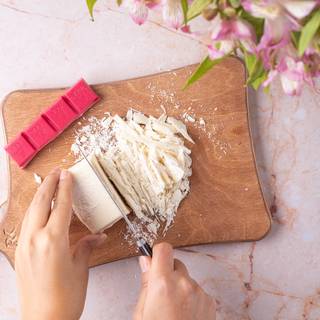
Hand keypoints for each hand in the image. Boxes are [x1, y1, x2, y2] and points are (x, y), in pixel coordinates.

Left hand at [15, 168, 105, 319]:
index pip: (61, 206)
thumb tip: (98, 237)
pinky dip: (34, 211)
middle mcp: (35, 240)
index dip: (65, 188)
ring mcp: (25, 246)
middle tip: (56, 172)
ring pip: (31, 212)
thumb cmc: (64, 298)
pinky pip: (26, 224)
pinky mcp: (20, 254)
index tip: (68, 175)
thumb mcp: (81, 268)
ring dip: (40, 196)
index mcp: (53, 241)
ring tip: (47, 185)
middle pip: (42, 203)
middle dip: (49, 185)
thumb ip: (87, 246)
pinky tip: (38, 210)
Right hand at [133, 243, 215, 319]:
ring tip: (173, 310)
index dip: (157, 253)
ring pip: (187, 278)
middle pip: (176, 263)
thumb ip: (146, 282)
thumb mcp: (141, 313)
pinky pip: (197, 290)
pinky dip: (191, 297)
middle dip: (168, 273)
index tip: (154, 261)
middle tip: (161, 293)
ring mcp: (200, 292)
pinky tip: (185, 315)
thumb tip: (145, 260)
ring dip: (180, 286)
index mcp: (163, 284)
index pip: (164, 249)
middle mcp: (184, 284)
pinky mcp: (210, 302)